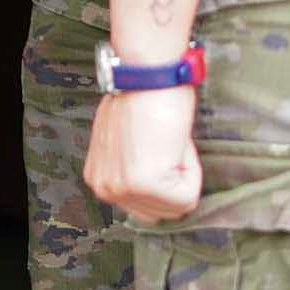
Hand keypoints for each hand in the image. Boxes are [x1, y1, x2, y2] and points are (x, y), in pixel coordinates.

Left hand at [85, 86, 202, 222]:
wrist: (149, 76)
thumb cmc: (142, 98)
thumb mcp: (124, 143)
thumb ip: (131, 168)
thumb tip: (148, 177)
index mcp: (99, 180)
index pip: (145, 206)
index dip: (163, 175)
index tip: (155, 144)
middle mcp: (105, 189)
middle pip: (160, 212)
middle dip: (172, 180)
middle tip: (163, 144)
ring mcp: (124, 188)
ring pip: (176, 207)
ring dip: (182, 174)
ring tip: (166, 142)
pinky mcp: (146, 184)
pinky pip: (187, 197)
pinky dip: (191, 170)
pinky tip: (173, 144)